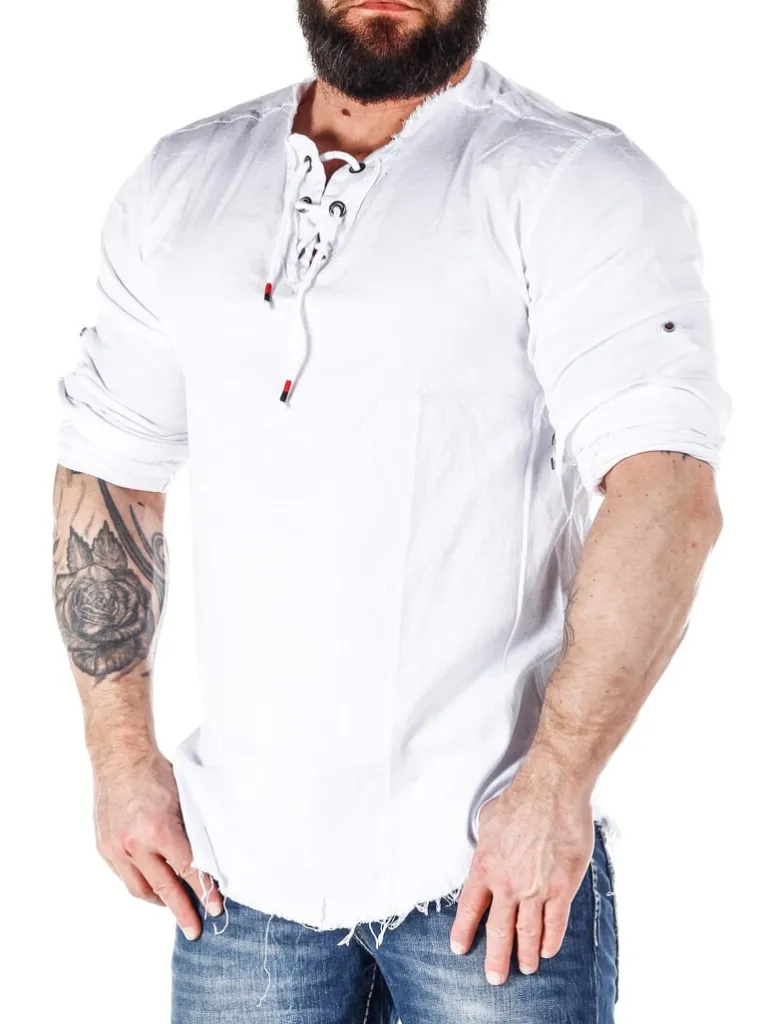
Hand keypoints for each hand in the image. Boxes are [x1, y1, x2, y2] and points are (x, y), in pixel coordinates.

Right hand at [92, 746, 222, 938]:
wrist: (119, 757)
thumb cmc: (157, 774)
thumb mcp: (184, 799)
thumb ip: (193, 831)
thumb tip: (213, 860)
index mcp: (158, 829)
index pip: (187, 870)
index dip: (203, 891)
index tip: (216, 908)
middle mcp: (134, 844)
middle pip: (163, 888)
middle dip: (182, 911)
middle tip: (195, 931)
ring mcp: (115, 849)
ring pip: (140, 889)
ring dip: (159, 901)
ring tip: (176, 907)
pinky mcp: (103, 848)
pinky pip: (125, 877)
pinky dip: (141, 884)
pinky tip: (154, 886)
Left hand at [450, 770, 593, 983]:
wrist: (551, 792)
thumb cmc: (520, 800)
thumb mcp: (487, 821)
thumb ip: (485, 844)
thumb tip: (485, 851)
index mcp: (484, 867)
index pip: (469, 908)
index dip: (463, 931)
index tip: (460, 949)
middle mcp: (507, 884)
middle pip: (498, 931)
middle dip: (496, 958)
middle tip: (494, 978)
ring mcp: (535, 889)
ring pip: (527, 933)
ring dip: (525, 954)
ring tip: (525, 968)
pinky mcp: (561, 888)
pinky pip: (555, 923)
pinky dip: (551, 940)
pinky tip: (548, 951)